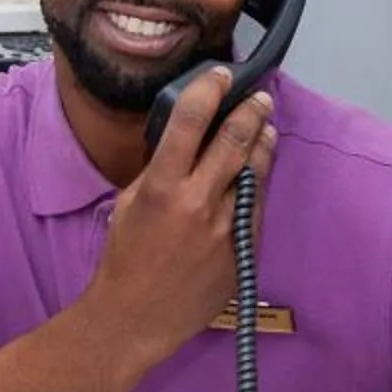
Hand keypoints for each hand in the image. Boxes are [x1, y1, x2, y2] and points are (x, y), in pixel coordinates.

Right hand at [81, 68, 277, 367]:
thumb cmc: (125, 257)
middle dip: (251, 110)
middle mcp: (199, 203)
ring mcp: (226, 228)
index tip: (221, 74)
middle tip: (259, 96)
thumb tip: (185, 139)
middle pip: (236, 140)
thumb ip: (159, 169)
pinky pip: (256, 207)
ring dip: (263, 144)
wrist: (136, 317)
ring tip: (266, 128)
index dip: (209, 88)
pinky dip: (257, 185)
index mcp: (162, 187)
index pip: (191, 120)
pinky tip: (257, 174)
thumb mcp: (129, 202)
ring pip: (256, 172)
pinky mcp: (243, 251)